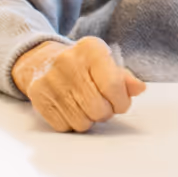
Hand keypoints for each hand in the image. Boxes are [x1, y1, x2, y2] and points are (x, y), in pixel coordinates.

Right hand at [14, 36, 144, 133]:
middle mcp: (68, 62)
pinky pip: (64, 126)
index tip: (121, 104)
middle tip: (103, 105)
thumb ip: (124, 78)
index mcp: (91, 49)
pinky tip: (71, 108)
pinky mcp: (38, 97)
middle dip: (106, 113)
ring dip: (89, 120)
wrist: (42, 61)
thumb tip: (139, 88)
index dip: (121, 102)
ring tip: (86, 106)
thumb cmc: (82, 65)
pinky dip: (71, 123)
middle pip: (98, 108)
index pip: (113, 85)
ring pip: (82, 122)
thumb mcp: (105, 62)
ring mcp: (50, 80)